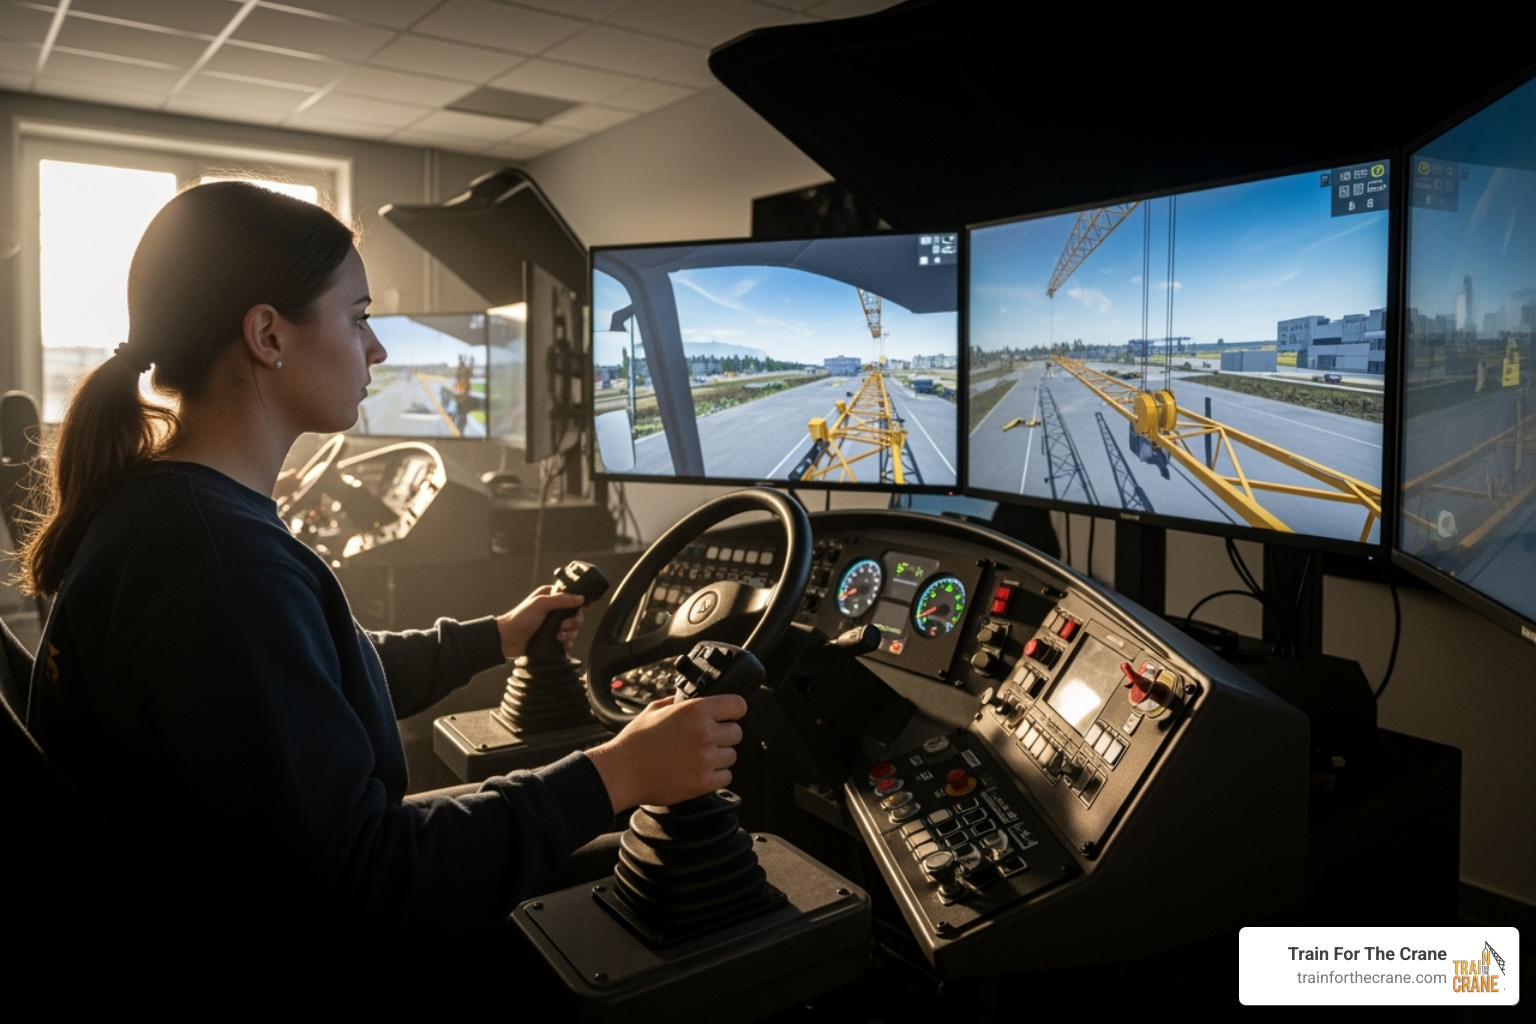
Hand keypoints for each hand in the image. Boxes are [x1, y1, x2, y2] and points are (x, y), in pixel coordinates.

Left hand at [495, 586, 587, 659]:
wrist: (508, 640)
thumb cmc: (520, 619)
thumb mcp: (540, 604)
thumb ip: (561, 600)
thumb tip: (580, 598)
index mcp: (550, 596)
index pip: (572, 596)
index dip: (580, 602)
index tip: (587, 607)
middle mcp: (554, 609)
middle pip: (575, 614)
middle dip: (573, 622)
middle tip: (563, 626)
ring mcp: (554, 624)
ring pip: (573, 628)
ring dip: (570, 633)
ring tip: (559, 637)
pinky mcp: (553, 637)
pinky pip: (568, 639)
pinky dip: (568, 642)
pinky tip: (563, 644)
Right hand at [586, 694, 747, 812]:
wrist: (622, 772)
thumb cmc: (636, 741)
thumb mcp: (656, 709)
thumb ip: (679, 701)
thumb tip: (692, 698)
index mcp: (695, 711)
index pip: (737, 706)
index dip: (734, 711)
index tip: (729, 715)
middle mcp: (704, 733)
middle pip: (737, 733)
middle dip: (723, 735)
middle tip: (705, 739)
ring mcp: (705, 759)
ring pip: (732, 756)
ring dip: (719, 756)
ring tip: (697, 756)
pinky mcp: (703, 782)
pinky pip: (726, 776)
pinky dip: (715, 775)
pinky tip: (698, 770)